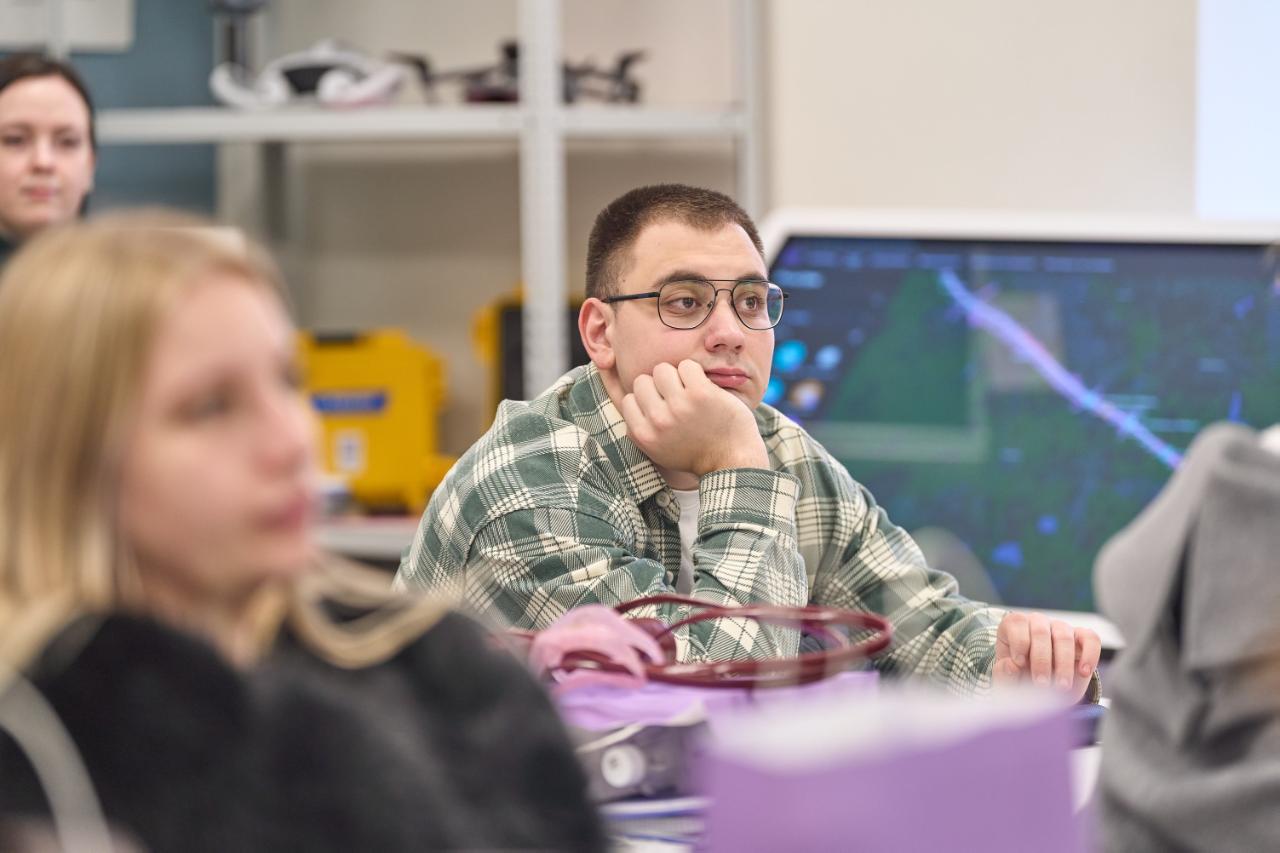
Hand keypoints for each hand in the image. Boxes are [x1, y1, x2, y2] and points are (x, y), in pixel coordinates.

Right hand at [600, 360, 768, 476]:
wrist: (732, 461)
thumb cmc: (695, 454)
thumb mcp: (658, 450)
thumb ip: (641, 427)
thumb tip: (630, 397)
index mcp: (643, 435)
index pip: (629, 399)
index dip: (645, 400)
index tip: (661, 408)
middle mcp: (657, 420)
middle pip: (642, 381)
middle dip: (658, 387)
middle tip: (676, 398)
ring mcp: (679, 405)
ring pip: (662, 369)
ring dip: (676, 377)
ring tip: (689, 391)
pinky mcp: (700, 393)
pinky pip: (686, 365)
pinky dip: (694, 373)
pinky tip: (702, 388)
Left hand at [993, 611, 1099, 701]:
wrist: (1043, 692)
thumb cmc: (1020, 681)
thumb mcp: (1007, 681)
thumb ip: (1004, 674)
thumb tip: (1011, 665)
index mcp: (1013, 627)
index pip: (1016, 622)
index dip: (1019, 642)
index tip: (1020, 663)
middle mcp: (1037, 623)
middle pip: (1040, 631)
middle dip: (1041, 660)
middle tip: (1041, 684)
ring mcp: (1061, 628)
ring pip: (1064, 636)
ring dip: (1063, 663)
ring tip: (1060, 686)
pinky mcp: (1082, 638)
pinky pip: (1090, 638)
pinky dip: (1089, 655)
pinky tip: (1083, 672)